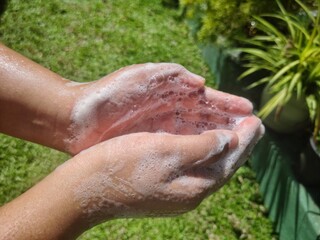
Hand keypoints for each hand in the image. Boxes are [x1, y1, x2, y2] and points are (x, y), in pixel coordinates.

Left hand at [66, 63, 253, 153]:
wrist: (78, 119)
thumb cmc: (108, 94)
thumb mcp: (140, 76)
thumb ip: (171, 76)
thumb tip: (202, 84)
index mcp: (172, 93)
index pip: (206, 100)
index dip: (228, 105)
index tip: (250, 111)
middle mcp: (172, 112)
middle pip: (207, 119)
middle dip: (230, 124)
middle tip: (254, 131)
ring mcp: (164, 131)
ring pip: (198, 136)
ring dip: (219, 140)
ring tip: (241, 147)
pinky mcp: (154, 147)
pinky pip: (183, 150)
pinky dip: (199, 153)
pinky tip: (212, 159)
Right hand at [71, 116, 262, 225]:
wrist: (87, 188)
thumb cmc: (124, 165)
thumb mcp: (166, 151)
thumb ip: (202, 147)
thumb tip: (229, 141)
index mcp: (194, 186)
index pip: (230, 161)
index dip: (245, 139)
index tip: (257, 120)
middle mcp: (188, 192)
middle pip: (222, 165)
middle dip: (238, 144)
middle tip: (253, 125)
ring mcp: (174, 191)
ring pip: (208, 165)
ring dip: (222, 147)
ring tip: (233, 130)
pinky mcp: (162, 185)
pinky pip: (193, 166)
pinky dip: (203, 151)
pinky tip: (202, 143)